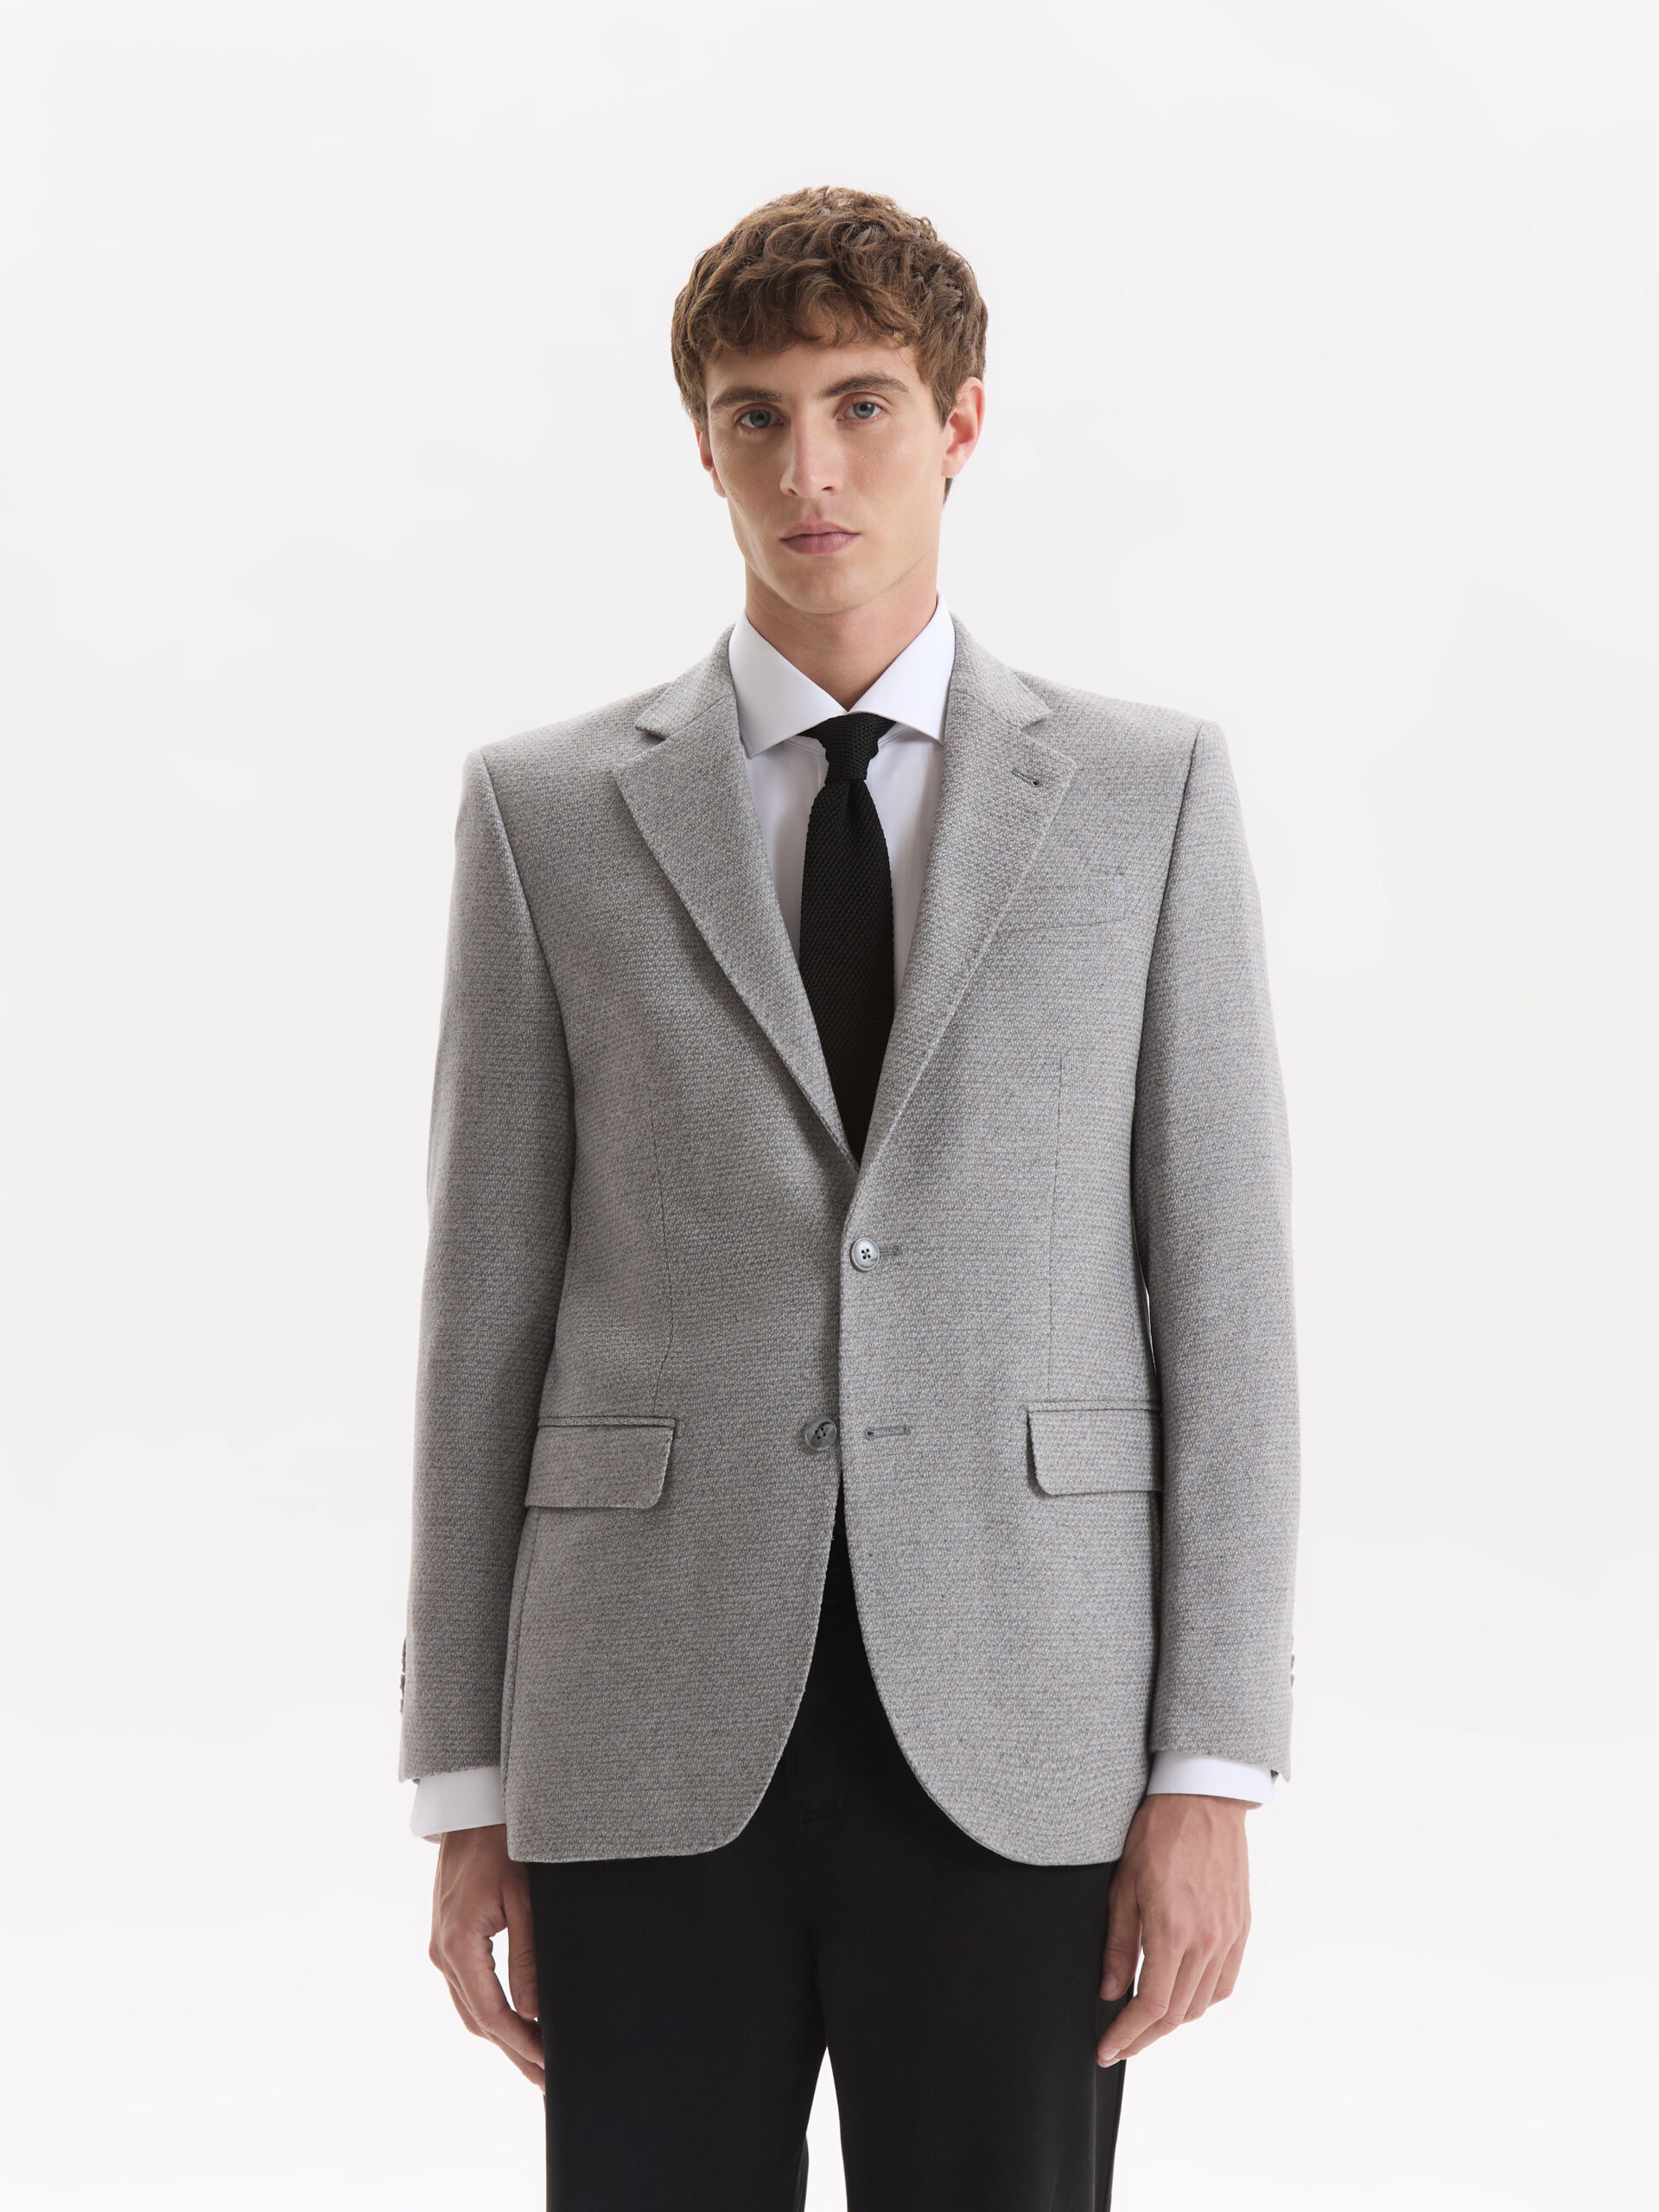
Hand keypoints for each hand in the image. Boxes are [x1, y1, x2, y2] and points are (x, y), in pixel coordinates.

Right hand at [428, 1823, 544, 2086]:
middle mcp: (443, 1952)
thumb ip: (529, 1956)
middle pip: (479, 2021)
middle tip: (547, 2079)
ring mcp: (441, 1946)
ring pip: (471, 2008)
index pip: (492, 2014)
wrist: (469, 1809)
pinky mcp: (448, 1938)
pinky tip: (515, 2022)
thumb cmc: (501, 1844)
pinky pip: (468, 1989)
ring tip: (536, 2059)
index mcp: (458, 1945)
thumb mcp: (524, 1897)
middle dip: (514, 2051)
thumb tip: (535, 2010)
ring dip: (502, 2036)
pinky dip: (491, 2012)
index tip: (548, 2066)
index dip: (521, 2044)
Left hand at [1096, 1793, 1249, 2066]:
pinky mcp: (1241, 1928)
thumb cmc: (1157, 1834)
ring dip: (1172, 2023)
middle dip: (1144, 2037)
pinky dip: (1202, 2000)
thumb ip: (1118, 1945)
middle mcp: (1206, 1941)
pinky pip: (1224, 1982)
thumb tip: (1110, 1993)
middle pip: (1177, 2014)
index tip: (1107, 2050)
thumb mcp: (1123, 1886)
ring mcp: (1228, 1936)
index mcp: (1172, 1931)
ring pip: (1201, 2003)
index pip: (1150, 2006)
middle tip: (1120, 2044)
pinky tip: (1182, 1998)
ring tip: (1145, 2025)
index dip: (1127, 2035)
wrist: (1203, 1799)